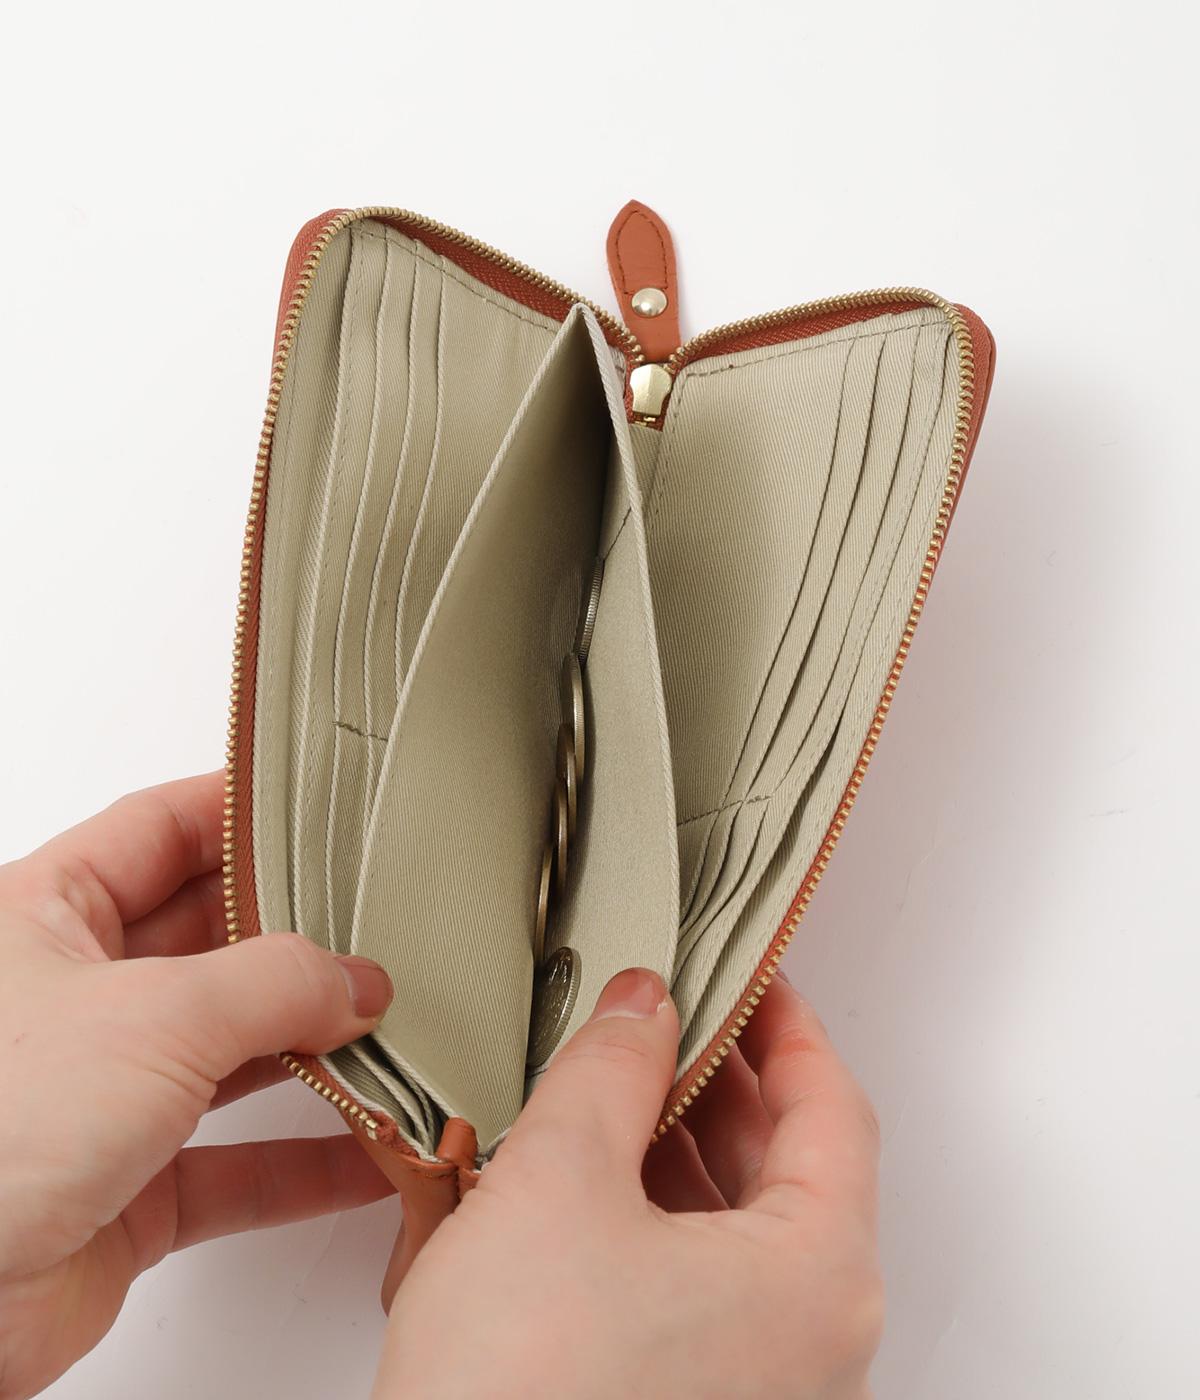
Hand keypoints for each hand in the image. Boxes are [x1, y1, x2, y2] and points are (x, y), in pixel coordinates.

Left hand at [0, 772, 395, 1399]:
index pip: (157, 830)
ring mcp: (96, 1096)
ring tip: (393, 1033)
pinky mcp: (120, 1190)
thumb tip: (357, 980)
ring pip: (227, 1055)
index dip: (239, 812)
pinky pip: (232, 1164)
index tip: (320, 808)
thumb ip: (277, 983)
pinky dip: (303, 1162)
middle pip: (208, 941)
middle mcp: (68, 999)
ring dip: (311, 1053)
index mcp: (41, 917)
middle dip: (296, 941)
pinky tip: (367, 1154)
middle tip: (381, 928)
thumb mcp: (156, 1015)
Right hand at [373, 968, 882, 1399]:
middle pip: (785, 1170)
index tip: (748, 972)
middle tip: (663, 1016)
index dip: (788, 1024)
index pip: (833, 1110)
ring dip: (671, 1149)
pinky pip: (690, 1289)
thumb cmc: (523, 1396)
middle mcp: (807, 1344)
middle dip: (715, 1082)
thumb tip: (643, 1005)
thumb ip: (612, 1069)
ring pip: (732, 1231)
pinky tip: (580, 1181)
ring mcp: (753, 1387)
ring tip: (607, 1086)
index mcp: (816, 1278)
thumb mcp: (561, 1180)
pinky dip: (647, 1222)